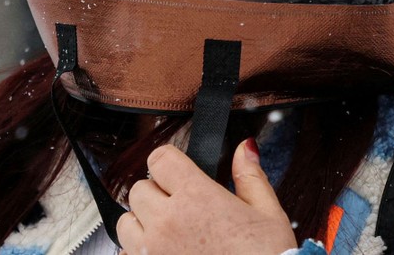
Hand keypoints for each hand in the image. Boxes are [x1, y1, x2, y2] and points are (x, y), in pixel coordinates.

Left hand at [116, 138, 297, 254]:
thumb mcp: (267, 214)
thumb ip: (249, 176)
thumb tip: (244, 149)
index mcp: (196, 196)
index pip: (160, 158)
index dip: (169, 161)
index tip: (178, 171)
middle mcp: (167, 221)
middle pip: (139, 189)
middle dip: (157, 193)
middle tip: (181, 207)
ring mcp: (153, 251)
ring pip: (127, 223)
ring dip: (143, 224)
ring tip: (170, 234)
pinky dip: (141, 253)